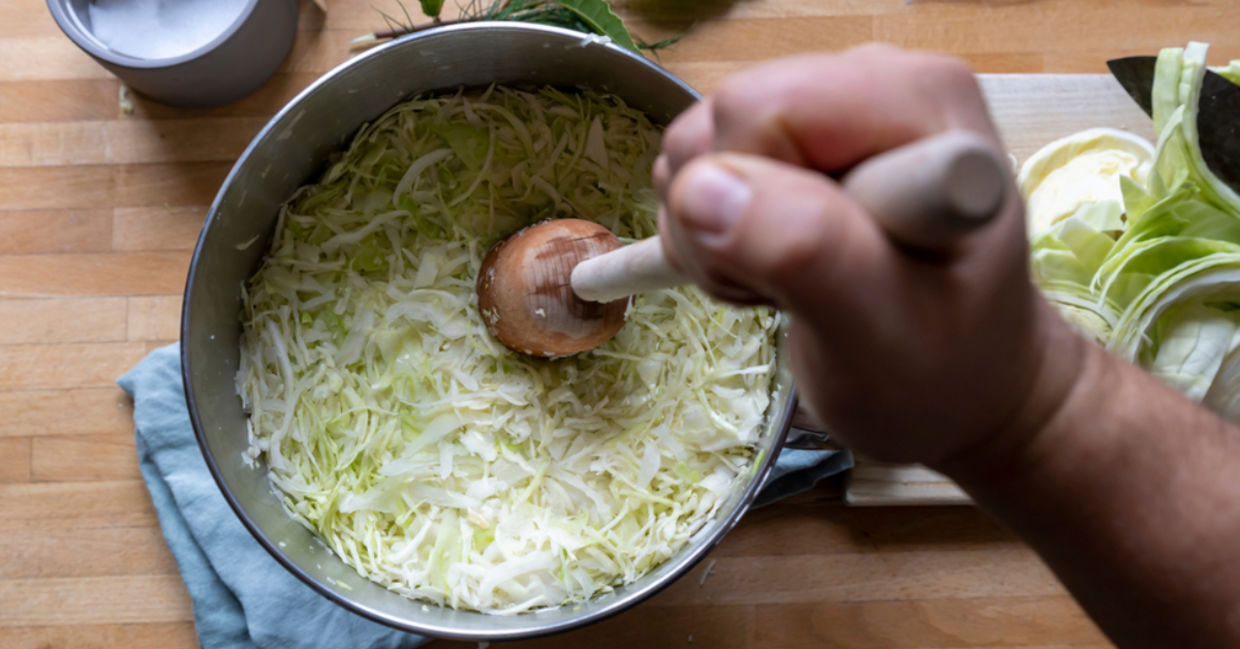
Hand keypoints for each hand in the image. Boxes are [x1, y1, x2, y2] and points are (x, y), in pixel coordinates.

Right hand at [656, 44, 1083, 467]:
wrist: (964, 389)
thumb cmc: (941, 373)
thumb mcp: (881, 333)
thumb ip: (806, 251)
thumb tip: (701, 189)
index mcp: (920, 101)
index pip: (764, 109)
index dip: (751, 198)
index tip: (808, 277)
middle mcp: (875, 81)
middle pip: (726, 118)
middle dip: (727, 218)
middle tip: (793, 291)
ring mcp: (830, 106)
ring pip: (699, 144)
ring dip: (716, 233)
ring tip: (793, 286)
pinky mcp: (793, 137)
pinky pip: (699, 165)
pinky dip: (714, 231)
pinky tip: (776, 267)